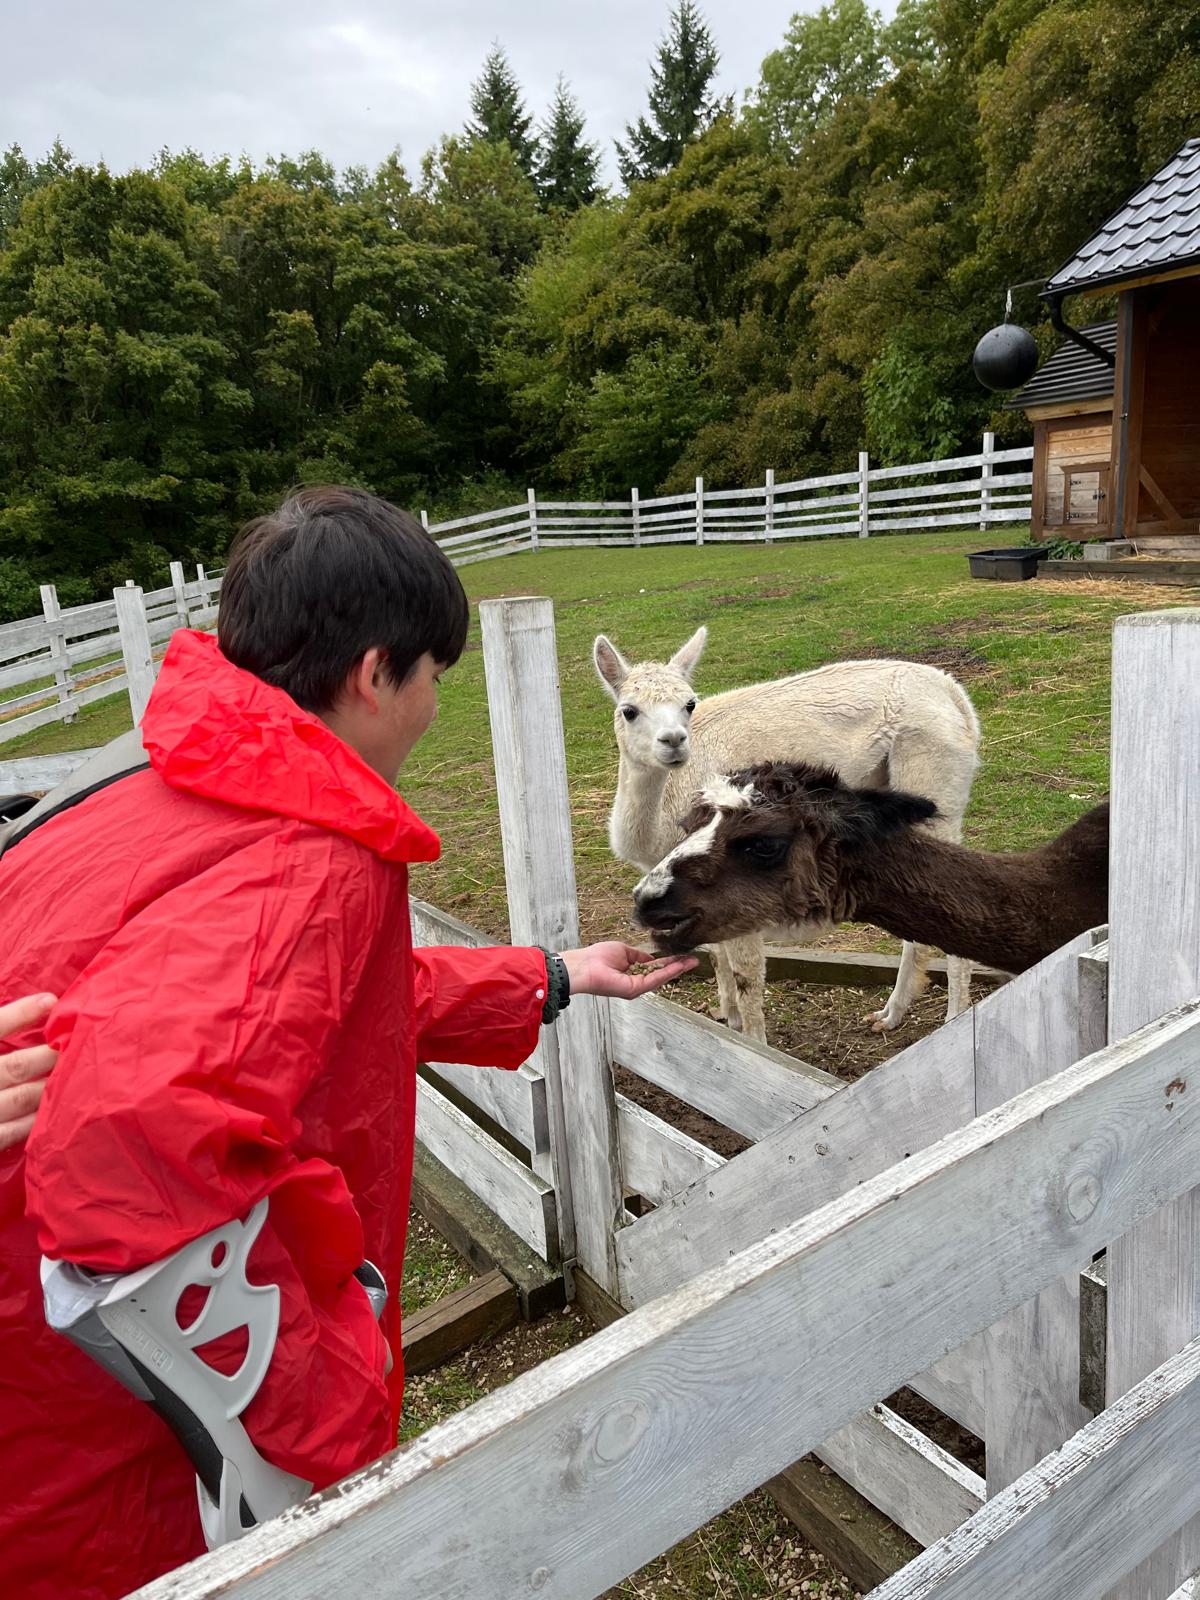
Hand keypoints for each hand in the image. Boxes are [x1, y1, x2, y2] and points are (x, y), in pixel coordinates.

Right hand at [0, 993, 57, 1153]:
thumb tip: (33, 1005)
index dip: (20, 1013)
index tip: (49, 1000)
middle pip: (13, 1067)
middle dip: (46, 1056)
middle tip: (69, 1044)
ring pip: (20, 1099)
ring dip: (47, 1086)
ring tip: (69, 1072)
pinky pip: (9, 1132)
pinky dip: (33, 1120)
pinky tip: (48, 1109)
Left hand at [559, 942, 697, 1001]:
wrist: (584, 966)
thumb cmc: (597, 958)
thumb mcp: (624, 952)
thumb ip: (638, 956)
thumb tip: (649, 958)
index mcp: (632, 974)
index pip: (655, 968)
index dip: (669, 962)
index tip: (683, 956)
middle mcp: (636, 983)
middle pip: (662, 974)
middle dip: (679, 966)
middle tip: (695, 960)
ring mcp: (636, 988)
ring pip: (662, 978)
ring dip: (678, 969)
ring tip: (692, 962)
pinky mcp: (635, 989)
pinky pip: (655, 979)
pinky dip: (668, 972)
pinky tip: (679, 965)